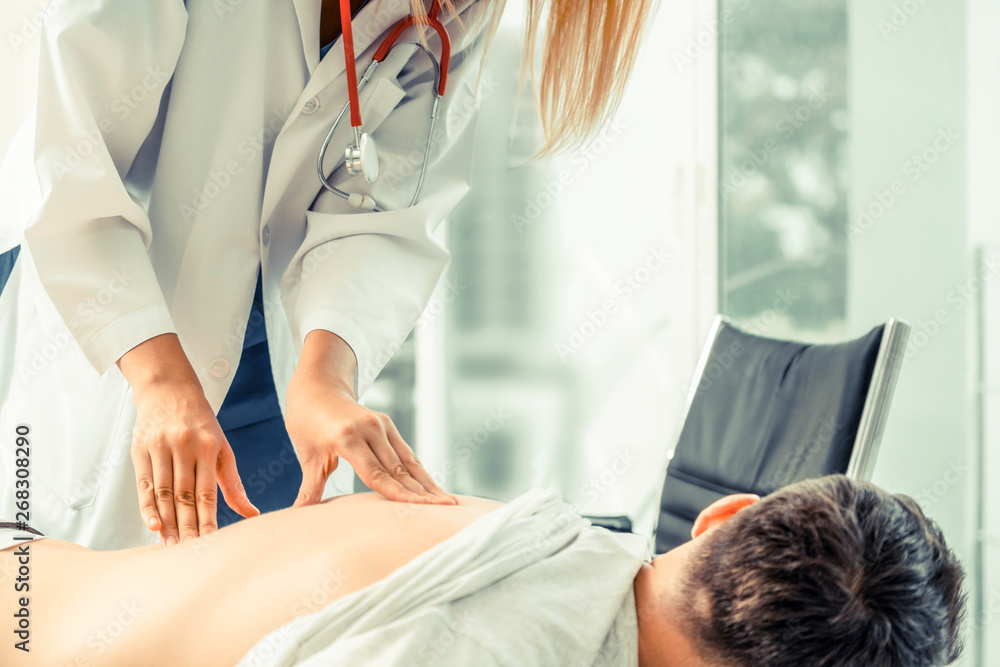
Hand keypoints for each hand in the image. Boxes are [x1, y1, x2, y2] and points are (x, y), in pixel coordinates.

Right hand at [119, 334, 259, 544]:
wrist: (169, 388)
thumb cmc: (202, 424)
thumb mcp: (222, 448)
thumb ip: (233, 483)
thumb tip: (252, 514)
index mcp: (208, 447)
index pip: (208, 491)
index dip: (208, 519)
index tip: (211, 543)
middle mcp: (184, 446)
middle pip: (184, 495)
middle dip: (187, 526)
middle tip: (189, 554)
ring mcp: (160, 447)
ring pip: (162, 491)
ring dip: (166, 521)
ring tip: (171, 546)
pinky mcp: (140, 449)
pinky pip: (143, 483)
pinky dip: (147, 506)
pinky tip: (153, 524)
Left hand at [286, 332, 455, 506]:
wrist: (317, 387)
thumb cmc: (307, 423)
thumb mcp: (307, 455)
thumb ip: (309, 488)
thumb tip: (297, 516)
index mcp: (347, 438)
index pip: (377, 473)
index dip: (398, 494)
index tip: (419, 509)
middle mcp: (369, 429)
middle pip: (399, 469)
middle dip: (423, 492)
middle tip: (446, 509)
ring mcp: (381, 425)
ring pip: (408, 461)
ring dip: (428, 483)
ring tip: (449, 501)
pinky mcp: (386, 424)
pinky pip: (406, 452)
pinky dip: (420, 471)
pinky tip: (433, 487)